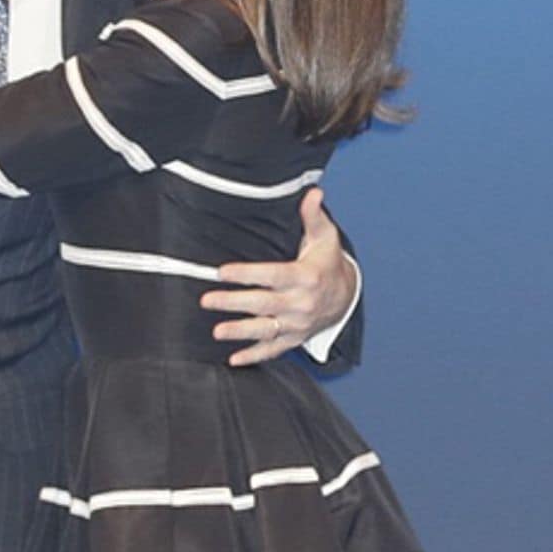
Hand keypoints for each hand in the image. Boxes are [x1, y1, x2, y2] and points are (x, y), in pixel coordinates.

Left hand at [204, 188, 356, 366]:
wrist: (346, 296)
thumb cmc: (327, 262)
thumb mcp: (325, 237)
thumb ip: (313, 216)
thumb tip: (313, 192)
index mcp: (305, 277)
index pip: (272, 275)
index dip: (246, 274)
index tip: (221, 272)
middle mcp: (301, 304)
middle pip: (263, 304)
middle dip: (233, 303)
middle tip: (206, 301)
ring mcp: (298, 324)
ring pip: (266, 330)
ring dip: (240, 332)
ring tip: (216, 332)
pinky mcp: (294, 338)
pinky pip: (274, 350)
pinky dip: (254, 357)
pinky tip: (233, 360)